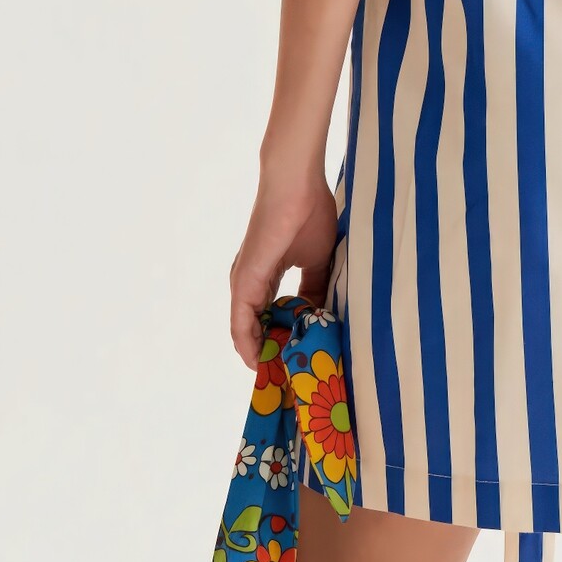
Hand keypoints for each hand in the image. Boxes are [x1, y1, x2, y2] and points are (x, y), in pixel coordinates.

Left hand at [229, 163, 338, 368]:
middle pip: (255, 329)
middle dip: (271, 354)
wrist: (295, 185)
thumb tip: (320, 315)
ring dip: (260, 355)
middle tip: (290, 376)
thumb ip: (315, 287)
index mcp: (266, 276)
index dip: (282, 339)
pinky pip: (241, 325)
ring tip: (280, 376)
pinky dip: (250, 346)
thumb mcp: (318, 259)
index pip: (270, 317)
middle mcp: (250, 283)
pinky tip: (263, 362)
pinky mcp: (244, 282)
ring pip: (245, 332)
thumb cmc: (308, 212)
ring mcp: (244, 283)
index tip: (298, 359)